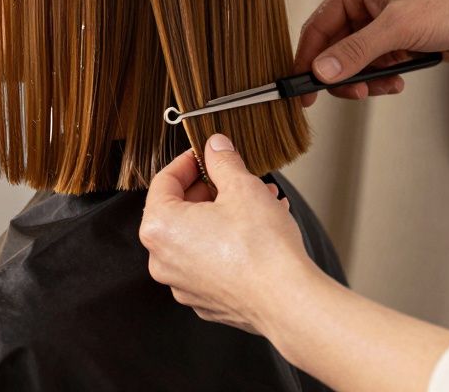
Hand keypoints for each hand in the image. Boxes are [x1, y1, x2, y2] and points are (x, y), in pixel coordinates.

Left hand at [140, 133, 317, 334]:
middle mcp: (162, 260)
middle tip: (236, 178)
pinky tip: (259, 232)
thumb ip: (222, 162)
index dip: (188, 162)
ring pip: (199, 237)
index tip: (205, 155)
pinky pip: (210, 262)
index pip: (164, 182)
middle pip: (180, 211)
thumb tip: (215, 147)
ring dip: (225, 215)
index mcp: (160, 228)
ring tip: (260, 202)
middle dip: (212, 190)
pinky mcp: (205, 300)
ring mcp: (182, 284)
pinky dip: (228, 244)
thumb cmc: (262, 248)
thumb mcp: (242, 187)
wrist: (288, 301)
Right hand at [294, 0, 448, 105]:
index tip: (302, 88)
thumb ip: (356, 51)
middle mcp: (364, 4)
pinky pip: (373, 68)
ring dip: (364, 80)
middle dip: (342, 74)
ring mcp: (379, 25)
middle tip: (352, 94)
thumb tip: (322, 71)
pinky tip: (397, 82)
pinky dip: (380, 80)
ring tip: (384, 87)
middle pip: (333, 48)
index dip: (308, 58)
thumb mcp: (398, 28)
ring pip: (352, 63)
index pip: (317, 26)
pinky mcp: (395, 43)